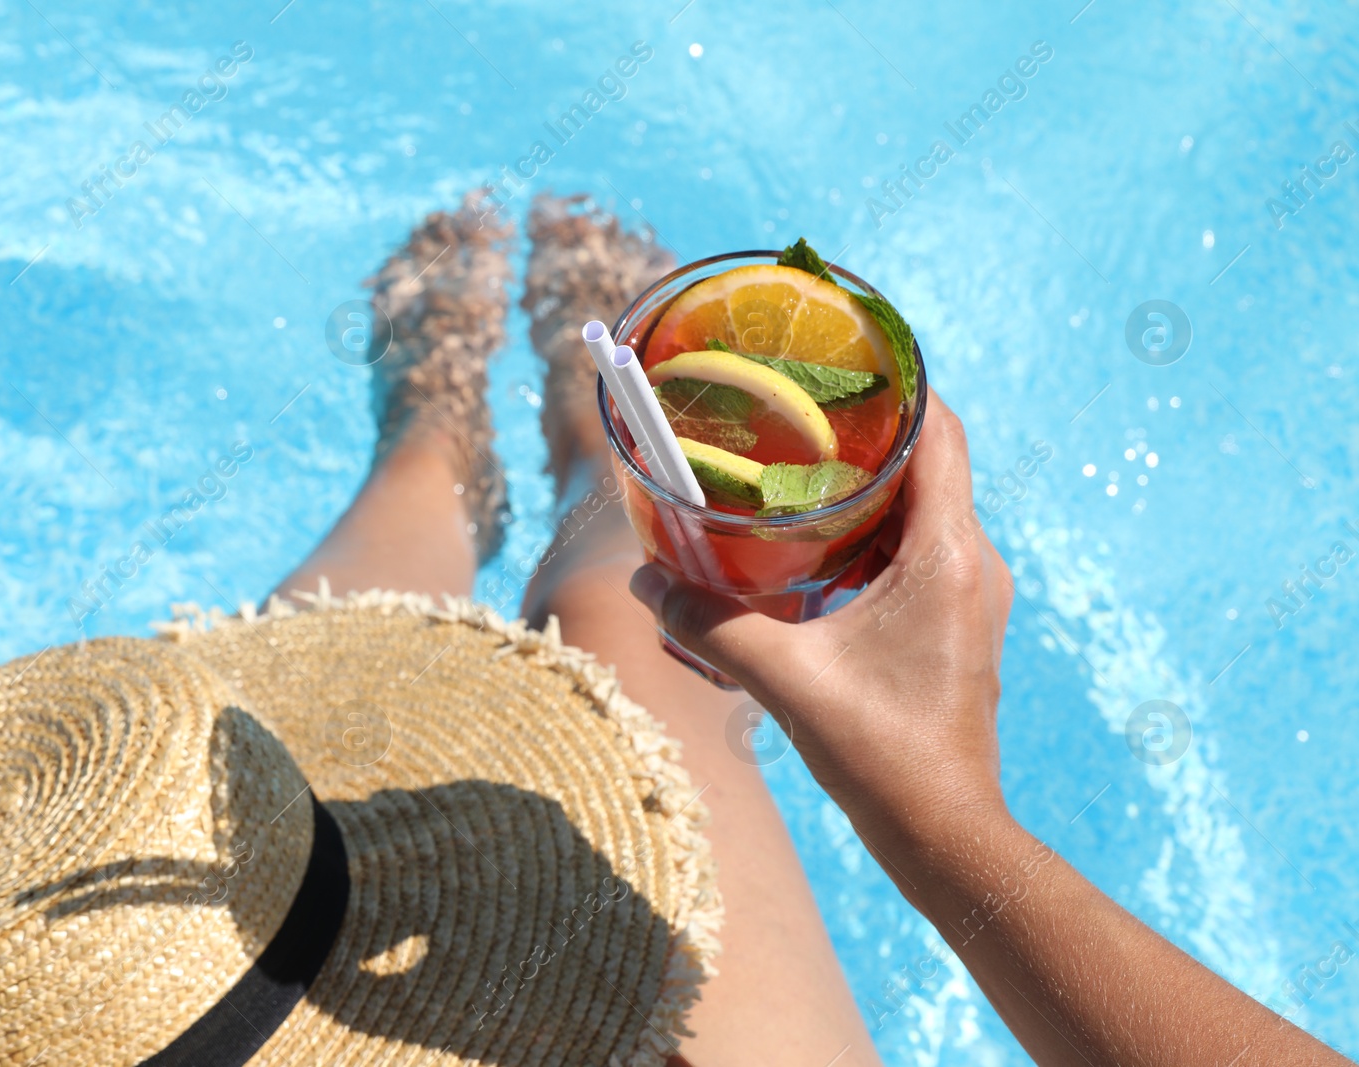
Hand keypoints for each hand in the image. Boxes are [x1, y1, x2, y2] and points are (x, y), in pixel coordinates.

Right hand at [630, 392, 1014, 850]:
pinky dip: (871, 532)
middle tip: (790, 415)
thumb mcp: (788, 681)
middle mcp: (974, 561)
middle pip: (927, 461)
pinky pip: (920, 547)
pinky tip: (814, 548)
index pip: (939, 430)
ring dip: (865, 486)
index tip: (840, 360)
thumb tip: (645, 584)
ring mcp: (972, 593)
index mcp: (948, 554)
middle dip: (862, 432)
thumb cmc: (884, 755)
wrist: (944, 831)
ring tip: (792, 472)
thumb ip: (712, 626)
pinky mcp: (958, 622)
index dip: (897, 383)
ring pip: (923, 506)